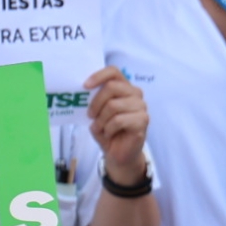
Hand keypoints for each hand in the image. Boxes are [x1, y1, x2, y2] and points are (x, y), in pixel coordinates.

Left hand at [85, 66, 148, 184]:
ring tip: (100, 128)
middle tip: (91, 115)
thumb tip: (83, 92)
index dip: (98, 76)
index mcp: (124, 87)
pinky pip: (119, 120)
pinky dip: (108, 129)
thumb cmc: (108, 131)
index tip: (85, 86)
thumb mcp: (97, 112)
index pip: (114, 71)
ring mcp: (141, 107)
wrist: (119, 154)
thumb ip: (94, 99)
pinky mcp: (143, 121)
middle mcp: (135, 94)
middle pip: (112, 87)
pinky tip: (109, 134)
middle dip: (96, 103)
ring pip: (113, 105)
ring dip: (101, 120)